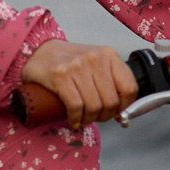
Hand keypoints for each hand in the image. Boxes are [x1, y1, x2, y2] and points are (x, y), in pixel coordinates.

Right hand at [21, 39, 138, 126]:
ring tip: (83, 118)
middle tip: (96, 117)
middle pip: (111, 101)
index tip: (116, 111)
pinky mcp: (60, 75)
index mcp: (109, 55)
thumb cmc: (70, 61)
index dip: (124, 106)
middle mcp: (95, 58)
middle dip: (104, 116)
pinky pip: (75, 106)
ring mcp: (77, 66)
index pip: (130, 88)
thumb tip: (120, 112)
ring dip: (89, 119)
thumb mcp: (96, 64)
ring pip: (93, 106)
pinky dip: (76, 118)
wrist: (39, 51)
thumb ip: (110, 82)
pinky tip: (74, 119)